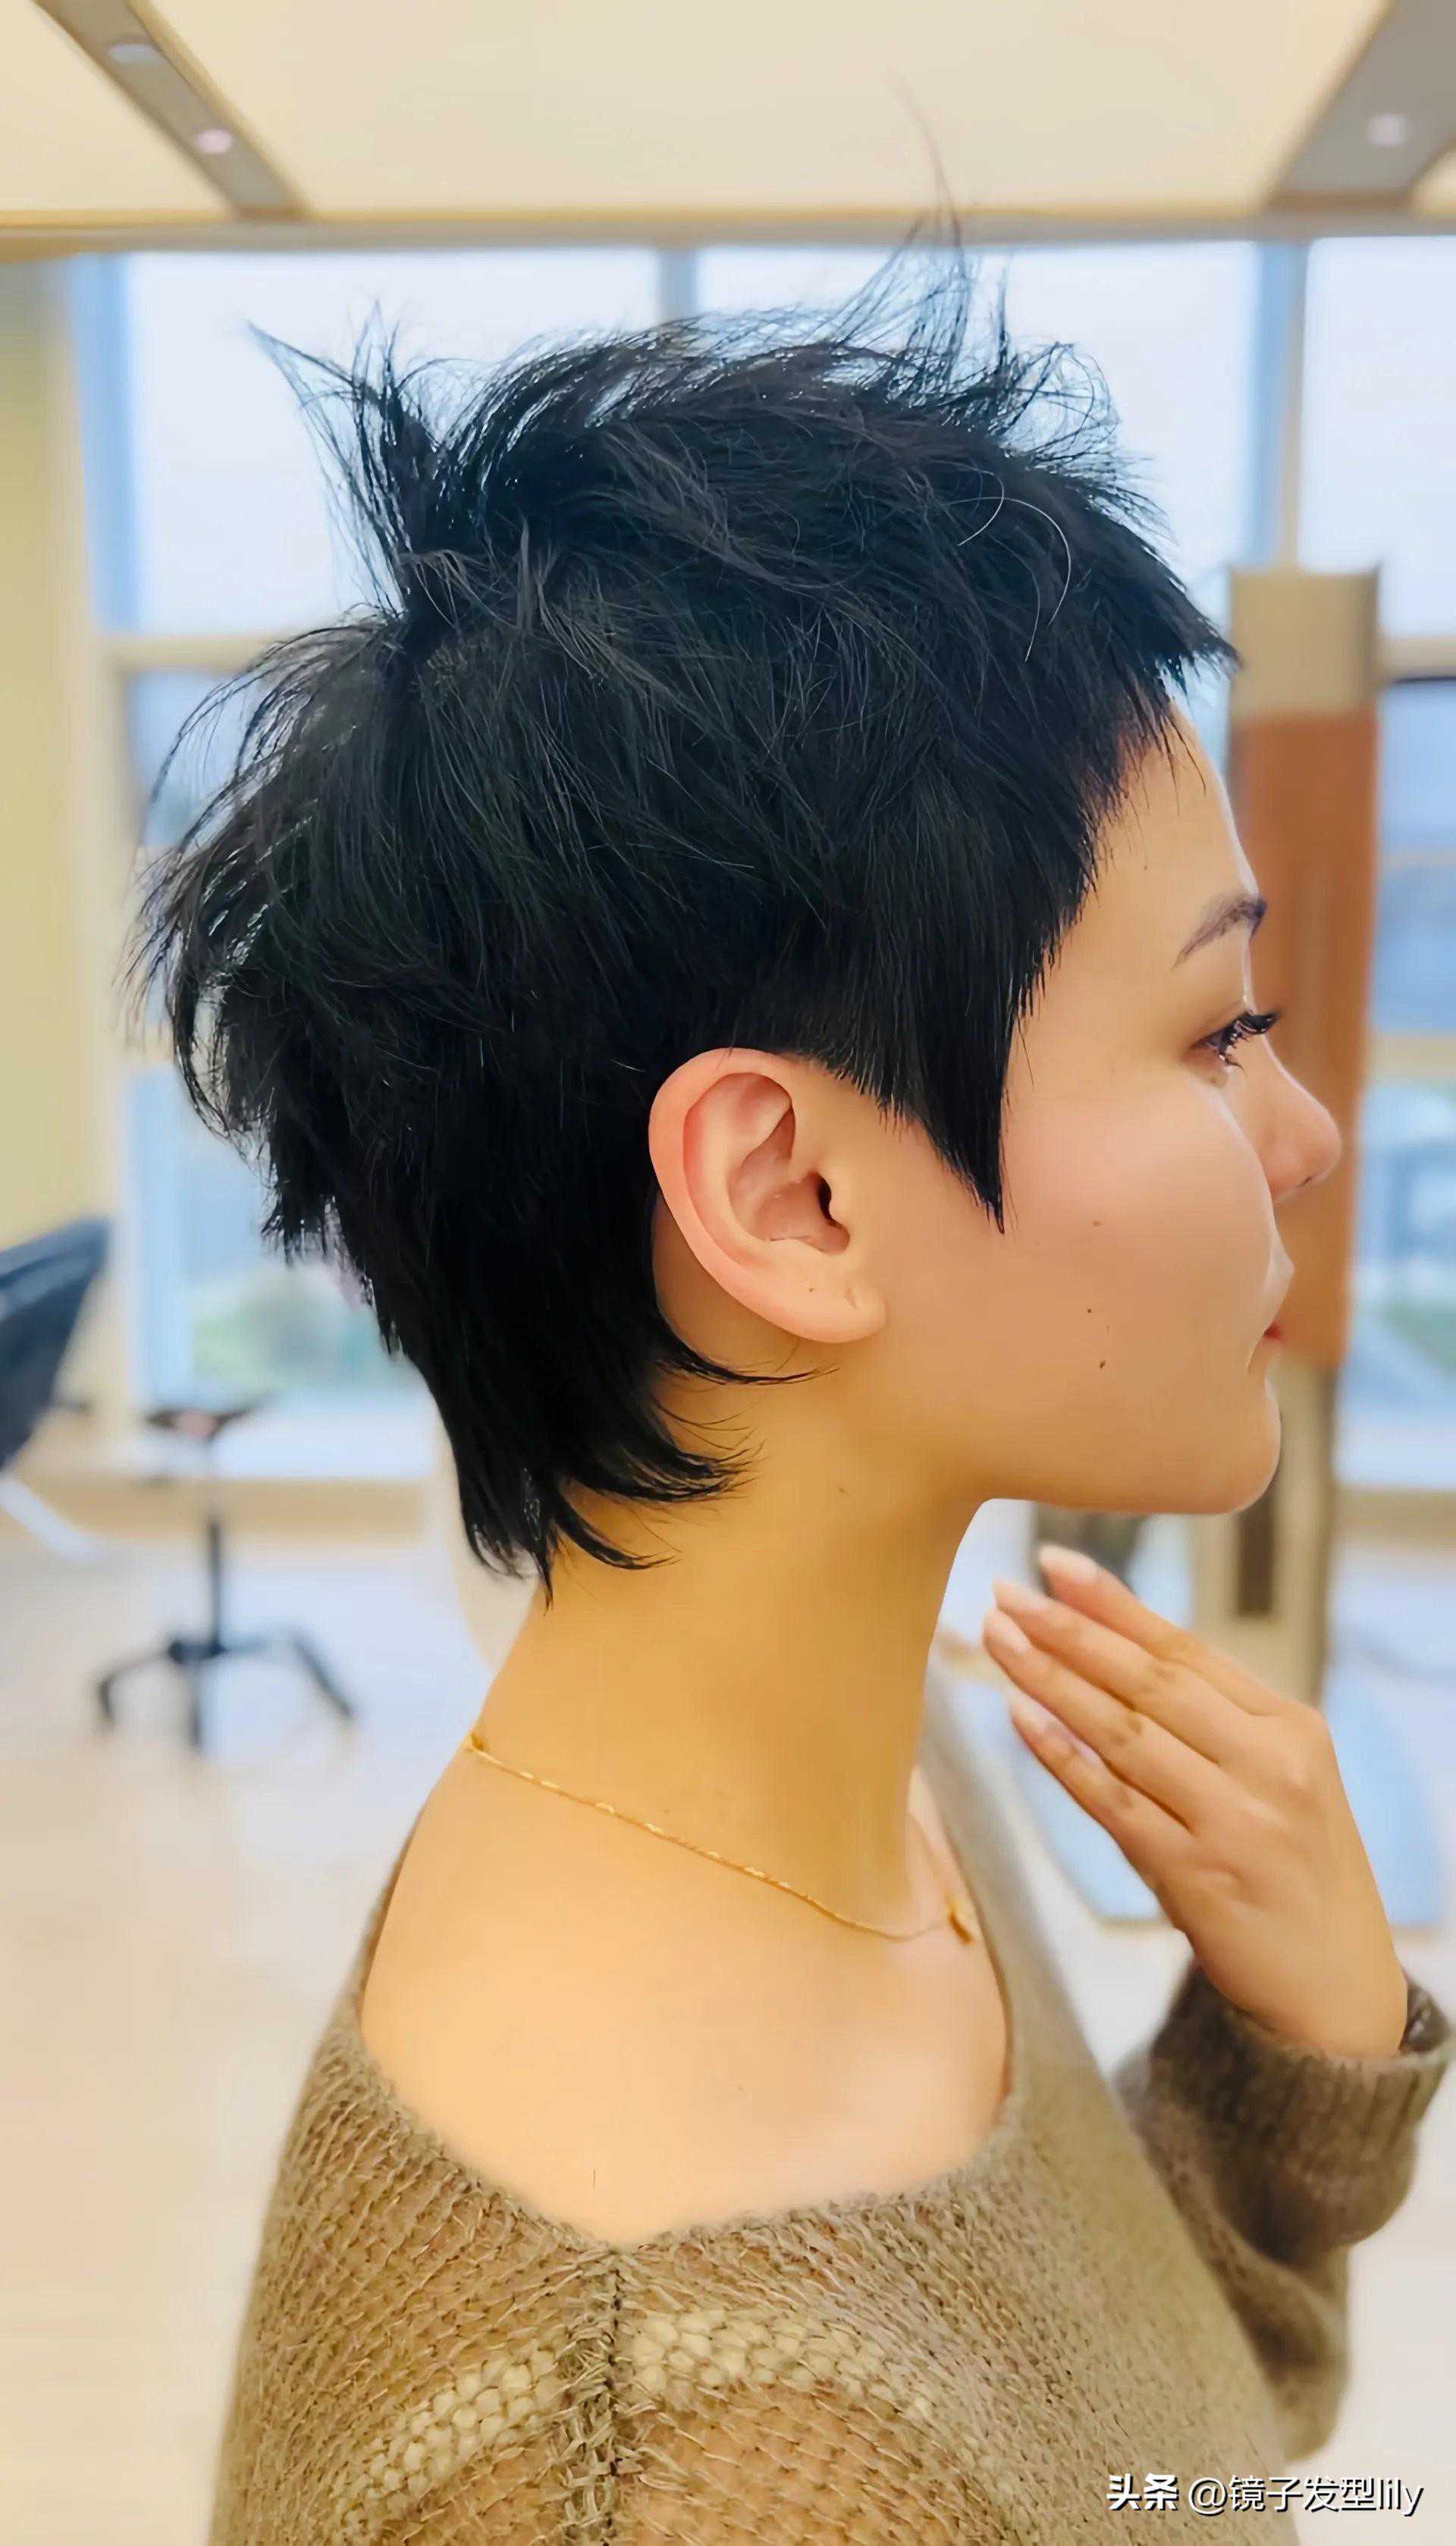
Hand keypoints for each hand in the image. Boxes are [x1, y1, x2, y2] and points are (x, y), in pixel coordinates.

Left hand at [980, 1547, 1408, 2058]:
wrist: (1337, 1992)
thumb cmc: (1294, 1871)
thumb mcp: (1282, 1780)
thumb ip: (1215, 1722)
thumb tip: (1111, 1649)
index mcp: (1293, 1728)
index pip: (1187, 1649)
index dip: (1114, 1604)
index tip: (1053, 1561)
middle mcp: (1271, 1766)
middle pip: (1151, 1681)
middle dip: (1070, 1631)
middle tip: (1006, 1592)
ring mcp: (1238, 1822)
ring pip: (1125, 1733)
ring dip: (1052, 1681)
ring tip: (998, 1639)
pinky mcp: (1201, 1878)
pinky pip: (1115, 1804)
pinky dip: (1063, 1757)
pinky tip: (1020, 1717)